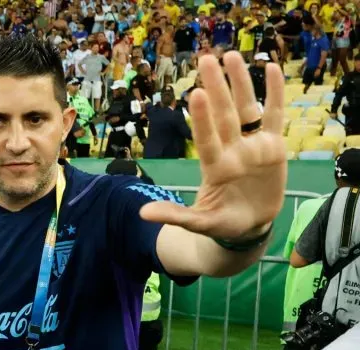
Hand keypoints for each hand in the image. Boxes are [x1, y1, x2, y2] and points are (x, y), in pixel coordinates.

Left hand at [139, 52, 285, 240]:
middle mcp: (232, 150)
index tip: (194, 93)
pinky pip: (273, 116)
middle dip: (217, 88)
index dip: (201, 118)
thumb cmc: (222, 223)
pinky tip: (271, 69)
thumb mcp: (199, 223)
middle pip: (224, 115)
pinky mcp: (271, 147)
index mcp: (214, 166)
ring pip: (247, 109)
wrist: (249, 226)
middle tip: (206, 60)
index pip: (207, 137)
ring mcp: (251, 146)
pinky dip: (274, 94)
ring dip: (240, 83)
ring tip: (230, 55)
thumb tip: (143, 214)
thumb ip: (175, 216)